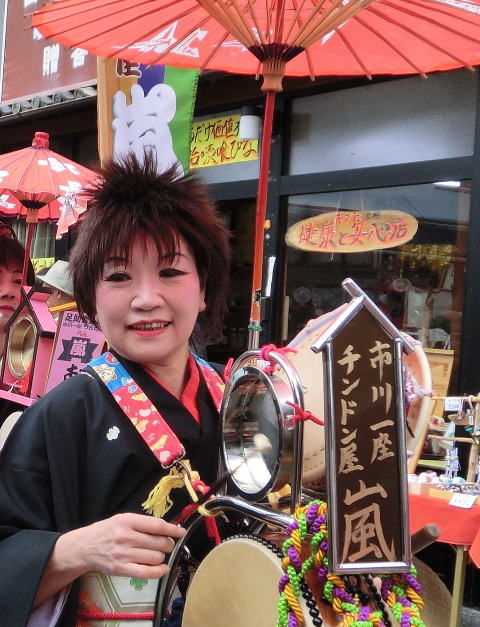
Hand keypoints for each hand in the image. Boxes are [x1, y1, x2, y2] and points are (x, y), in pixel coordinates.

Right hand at [59, 512, 185, 579]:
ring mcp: (124, 554)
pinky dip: (159, 571)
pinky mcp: (121, 569)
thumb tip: (167, 529)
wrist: (85, 547)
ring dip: (161, 557)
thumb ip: (143, 523)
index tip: (181, 532)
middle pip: (159, 542)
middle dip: (168, 544)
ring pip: (155, 557)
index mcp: (128, 521)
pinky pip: (146, 572)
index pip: (157, 525)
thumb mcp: (123, 519)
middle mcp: (126, 537)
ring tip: (157, 554)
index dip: (172, 529)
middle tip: (167, 544)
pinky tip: (163, 568)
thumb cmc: (107, 531)